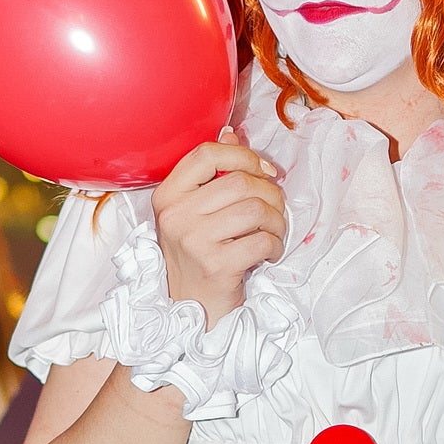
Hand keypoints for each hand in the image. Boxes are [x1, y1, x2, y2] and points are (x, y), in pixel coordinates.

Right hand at [153, 129, 285, 324]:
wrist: (192, 310)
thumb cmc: (198, 257)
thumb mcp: (195, 213)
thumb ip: (211, 174)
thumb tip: (231, 133)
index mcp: (167, 196)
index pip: (207, 154)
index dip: (244, 156)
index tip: (264, 172)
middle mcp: (176, 216)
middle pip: (239, 182)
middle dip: (270, 194)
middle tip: (274, 212)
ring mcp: (194, 241)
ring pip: (255, 209)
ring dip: (276, 222)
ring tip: (272, 234)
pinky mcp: (217, 266)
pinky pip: (262, 240)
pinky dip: (275, 246)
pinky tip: (268, 253)